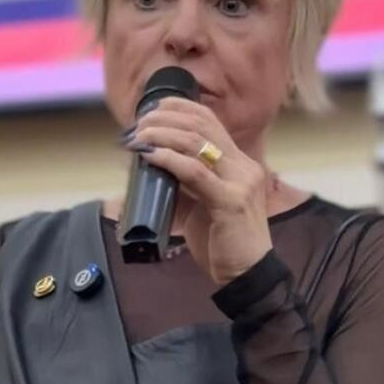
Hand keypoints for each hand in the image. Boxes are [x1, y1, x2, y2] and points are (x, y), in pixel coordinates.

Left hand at [129, 97, 271, 283]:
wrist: (246, 275)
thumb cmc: (223, 242)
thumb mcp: (202, 204)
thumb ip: (186, 184)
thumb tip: (154, 167)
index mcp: (239, 164)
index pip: (211, 121)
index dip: (180, 108)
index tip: (152, 109)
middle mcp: (243, 166)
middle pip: (201, 125)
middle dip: (165, 118)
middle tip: (138, 125)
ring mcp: (240, 182)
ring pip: (195, 143)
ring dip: (161, 135)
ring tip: (138, 137)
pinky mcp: (230, 201)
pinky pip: (194, 173)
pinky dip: (169, 160)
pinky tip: (150, 156)